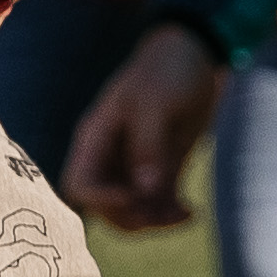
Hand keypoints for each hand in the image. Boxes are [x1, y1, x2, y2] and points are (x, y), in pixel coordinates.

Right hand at [60, 26, 226, 232]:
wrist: (196, 56)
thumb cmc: (167, 71)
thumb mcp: (156, 104)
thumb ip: (149, 146)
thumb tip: (144, 191)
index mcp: (96, 138)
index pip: (79, 184)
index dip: (101, 200)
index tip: (134, 197)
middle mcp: (111, 158)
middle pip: (105, 207)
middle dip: (131, 217)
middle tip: (165, 213)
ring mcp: (136, 166)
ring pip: (134, 211)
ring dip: (155, 220)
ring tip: (185, 213)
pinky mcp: (162, 170)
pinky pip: (159, 204)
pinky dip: (172, 213)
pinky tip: (191, 212)